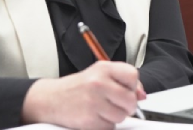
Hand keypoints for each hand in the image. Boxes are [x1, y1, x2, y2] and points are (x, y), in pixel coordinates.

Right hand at [22, 61, 144, 128]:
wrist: (50, 99)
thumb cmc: (77, 87)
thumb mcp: (98, 75)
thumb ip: (121, 81)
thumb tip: (142, 96)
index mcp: (103, 68)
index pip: (133, 76)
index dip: (133, 86)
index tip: (125, 90)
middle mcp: (98, 83)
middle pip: (130, 100)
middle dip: (126, 106)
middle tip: (114, 104)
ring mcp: (93, 102)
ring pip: (121, 116)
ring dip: (114, 117)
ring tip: (100, 110)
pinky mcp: (89, 120)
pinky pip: (109, 127)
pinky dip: (104, 125)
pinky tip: (94, 117)